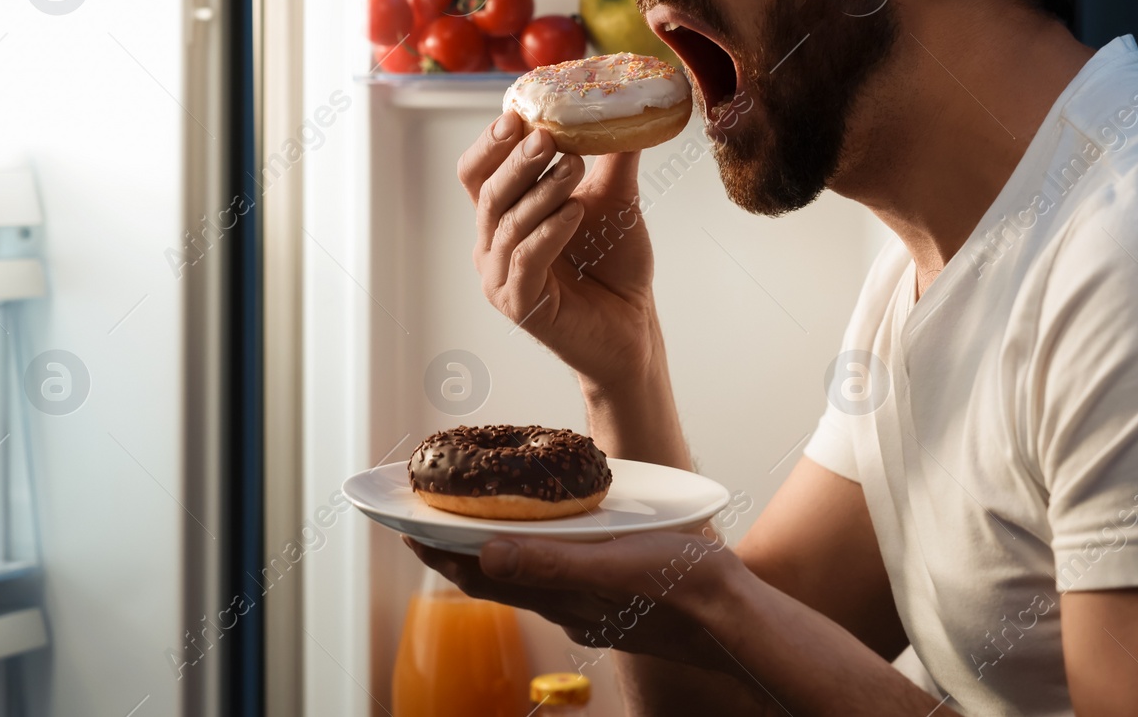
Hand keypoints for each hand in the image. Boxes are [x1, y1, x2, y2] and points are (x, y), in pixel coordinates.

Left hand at [405, 528, 746, 673]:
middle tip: (425, 521)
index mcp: (559, 594)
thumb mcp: (613, 564)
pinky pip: (554, 574)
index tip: (407, 527)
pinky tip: (542, 539)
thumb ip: (551, 561)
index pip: (483, 574)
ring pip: (524, 576)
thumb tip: (487, 554)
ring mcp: (586, 603)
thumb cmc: (679, 584)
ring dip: (491, 550)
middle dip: (457, 549)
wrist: (730, 615)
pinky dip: (531, 554)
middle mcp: (564, 603)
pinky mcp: (608, 597)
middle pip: (495, 576)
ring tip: (470, 524)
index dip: (442, 551)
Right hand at [457, 112, 660, 389]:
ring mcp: (499, 277)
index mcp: (502, 216)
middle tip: (547, 136)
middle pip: (487, 193)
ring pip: (507, 224)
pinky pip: (525, 260)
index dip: (491, 143)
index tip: (516, 114)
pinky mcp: (518, 304)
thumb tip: (625, 106)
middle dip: (516, 161)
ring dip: (540, 192)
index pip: (477, 173)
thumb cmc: (614, 264)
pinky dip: (548, 231)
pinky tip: (574, 212)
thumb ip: (611, 156)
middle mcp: (491, 245)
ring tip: (574, 166)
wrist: (634, 325)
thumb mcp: (613, 199)